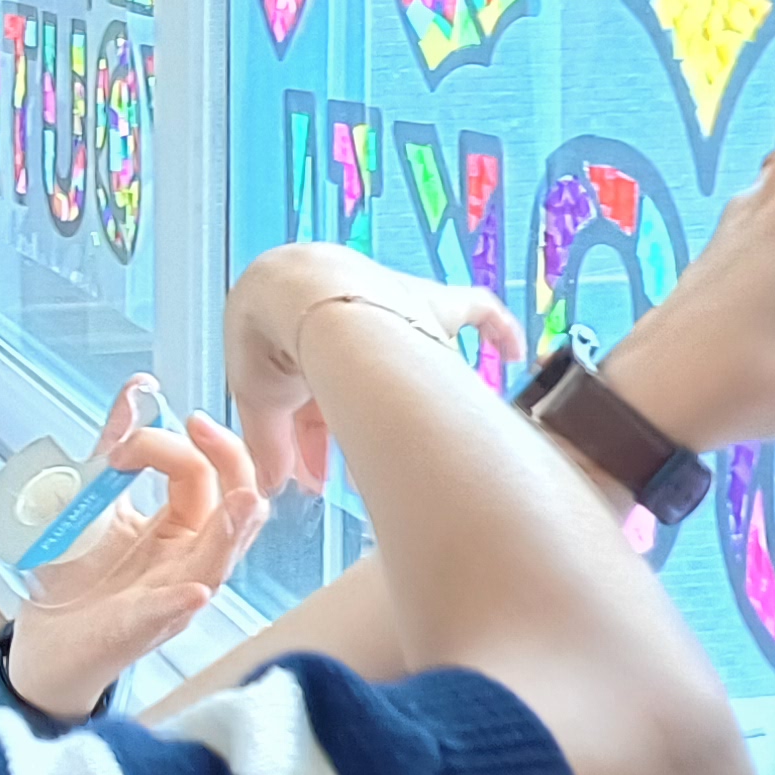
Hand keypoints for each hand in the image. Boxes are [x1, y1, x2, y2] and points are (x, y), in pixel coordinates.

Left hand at [10, 380, 273, 716]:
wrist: (42, 637)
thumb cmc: (77, 575)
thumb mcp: (94, 498)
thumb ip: (116, 447)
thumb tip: (140, 387)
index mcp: (180, 527)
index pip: (200, 473)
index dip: (166, 445)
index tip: (118, 444)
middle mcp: (186, 560)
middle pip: (235, 510)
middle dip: (231, 464)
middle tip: (204, 427)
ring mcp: (168, 597)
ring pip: (216, 561)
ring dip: (230, 530)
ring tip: (244, 502)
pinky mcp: (136, 629)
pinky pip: (166, 614)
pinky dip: (180, 602)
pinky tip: (194, 590)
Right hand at [221, 244, 527, 496]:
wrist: (301, 289)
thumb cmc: (273, 338)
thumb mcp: (259, 398)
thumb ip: (269, 443)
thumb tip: (273, 484)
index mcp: (300, 341)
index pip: (307, 401)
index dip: (305, 442)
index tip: (310, 477)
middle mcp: (348, 324)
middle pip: (352, 381)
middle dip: (346, 425)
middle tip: (349, 476)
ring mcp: (392, 313)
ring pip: (403, 362)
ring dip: (398, 404)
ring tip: (408, 450)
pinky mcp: (433, 303)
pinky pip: (475, 309)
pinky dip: (496, 327)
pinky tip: (515, 351)